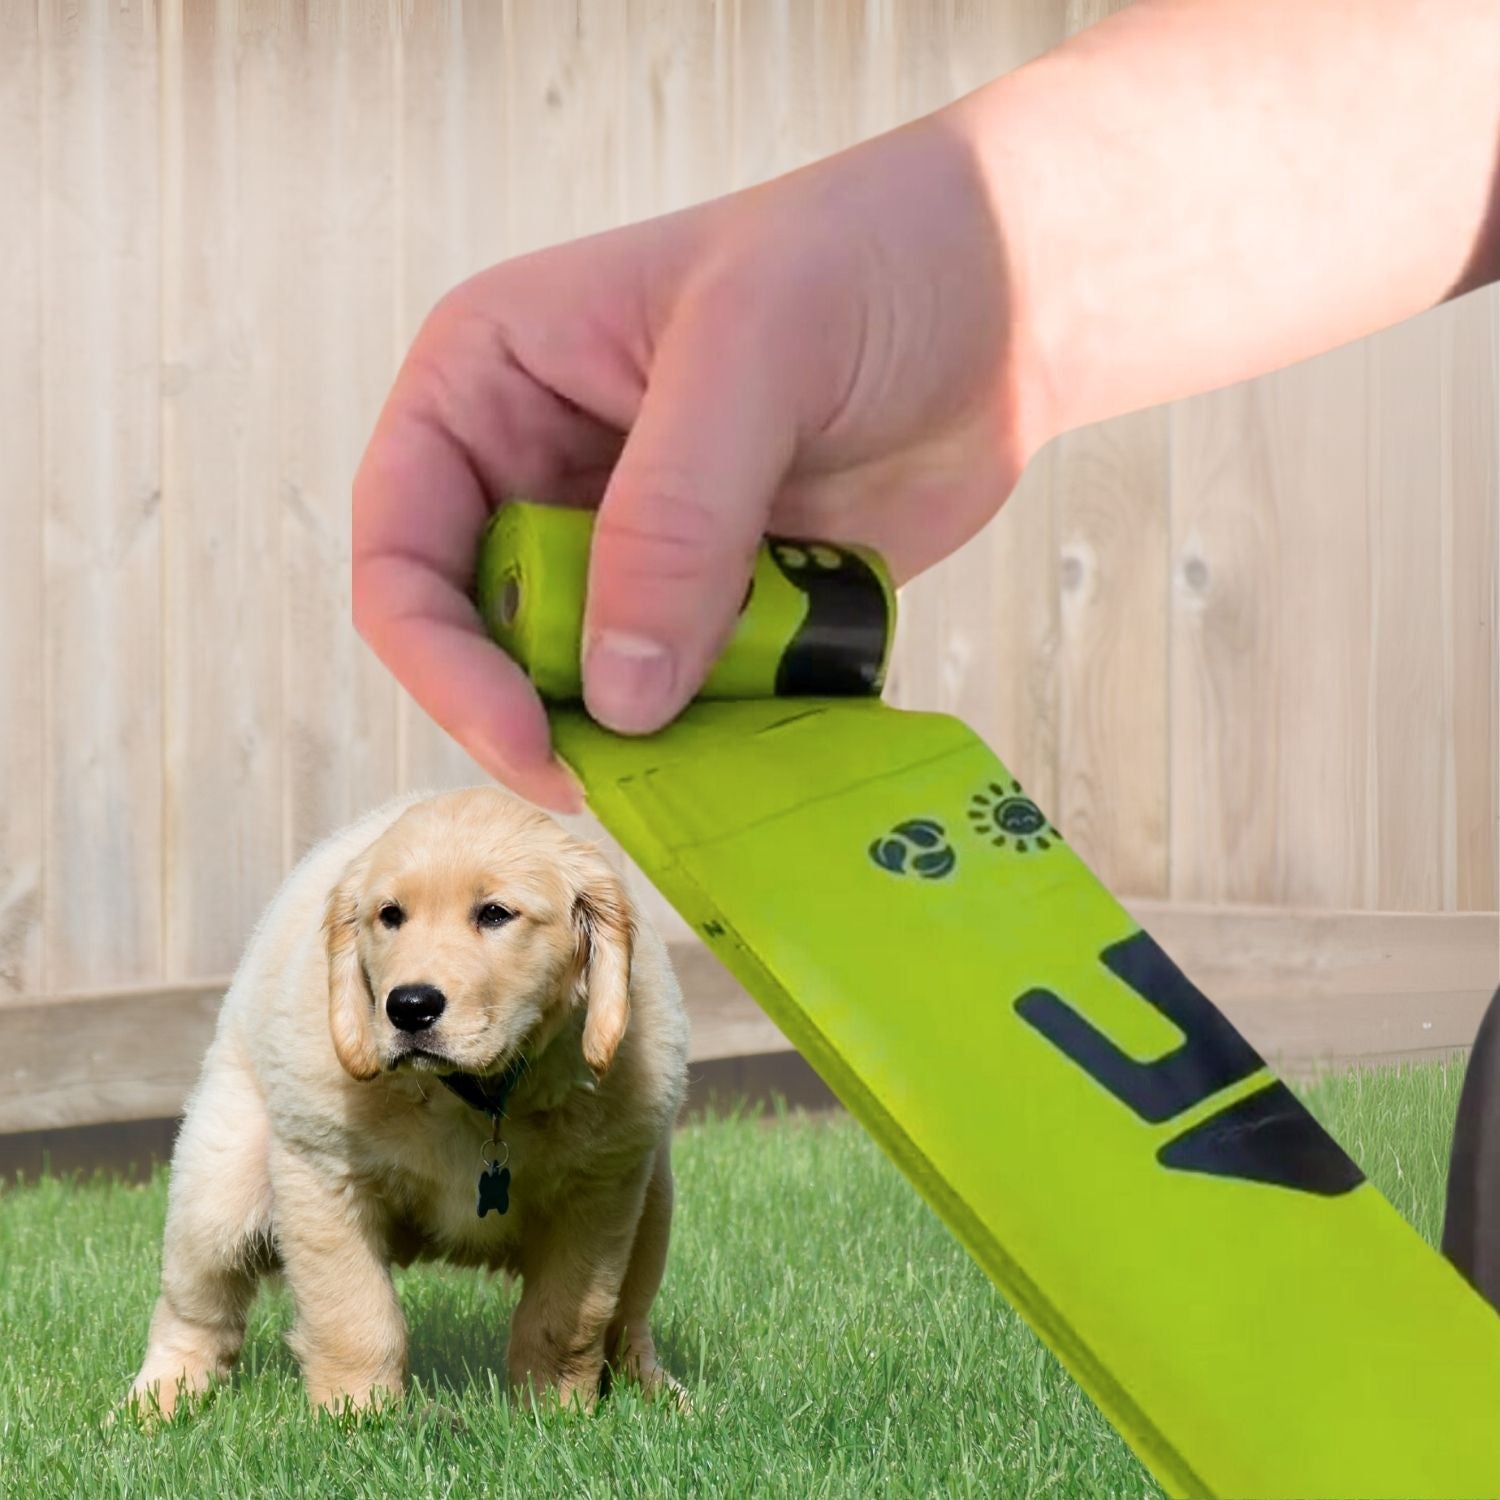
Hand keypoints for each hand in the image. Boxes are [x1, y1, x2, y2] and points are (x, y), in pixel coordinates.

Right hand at [352, 111, 1039, 811]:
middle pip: (487, 640)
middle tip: (635, 767)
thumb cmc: (870, 259)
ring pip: (588, 684)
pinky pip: (686, 698)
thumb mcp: (752, 353)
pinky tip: (770, 726)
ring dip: (645, 732)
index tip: (530, 737)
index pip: (403, 549)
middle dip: (550, 710)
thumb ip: (672, 519)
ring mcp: (634, 547)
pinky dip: (718, 731)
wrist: (1013, 299)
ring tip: (722, 740)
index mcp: (493, 381)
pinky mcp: (717, 602)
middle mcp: (543, 475)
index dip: (443, 662)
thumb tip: (617, 694)